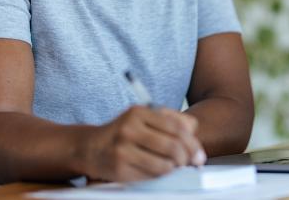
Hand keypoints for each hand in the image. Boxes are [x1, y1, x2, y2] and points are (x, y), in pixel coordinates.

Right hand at [81, 105, 205, 181]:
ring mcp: (123, 149)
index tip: (198, 154)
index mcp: (139, 112)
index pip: (178, 127)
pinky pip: (151, 176)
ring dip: (174, 169)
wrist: (90, 147)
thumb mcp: (144, 118)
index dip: (193, 143)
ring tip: (173, 167)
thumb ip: (171, 122)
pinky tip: (158, 170)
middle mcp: (130, 128)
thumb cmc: (124, 134)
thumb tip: (194, 137)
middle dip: (187, 158)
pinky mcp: (119, 168)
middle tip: (190, 163)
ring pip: (164, 164)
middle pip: (173, 146)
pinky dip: (160, 175)